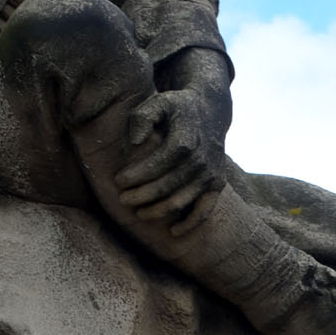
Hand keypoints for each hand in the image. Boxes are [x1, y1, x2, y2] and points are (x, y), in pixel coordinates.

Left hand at [115, 89, 226, 234]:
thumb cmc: (177, 107)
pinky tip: (173, 232)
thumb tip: (134, 142)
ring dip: (158, 210)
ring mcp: (211, 174)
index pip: (156, 165)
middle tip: (122, 200)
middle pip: (166, 186)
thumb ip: (142, 117)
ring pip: (181, 201)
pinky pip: (205, 209)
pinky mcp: (217, 183)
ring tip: (138, 213)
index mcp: (184, 141)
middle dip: (141, 196)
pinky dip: (191, 223)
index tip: (117, 180)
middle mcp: (200, 160)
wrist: (210, 111)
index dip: (135, 176)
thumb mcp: (159, 102)